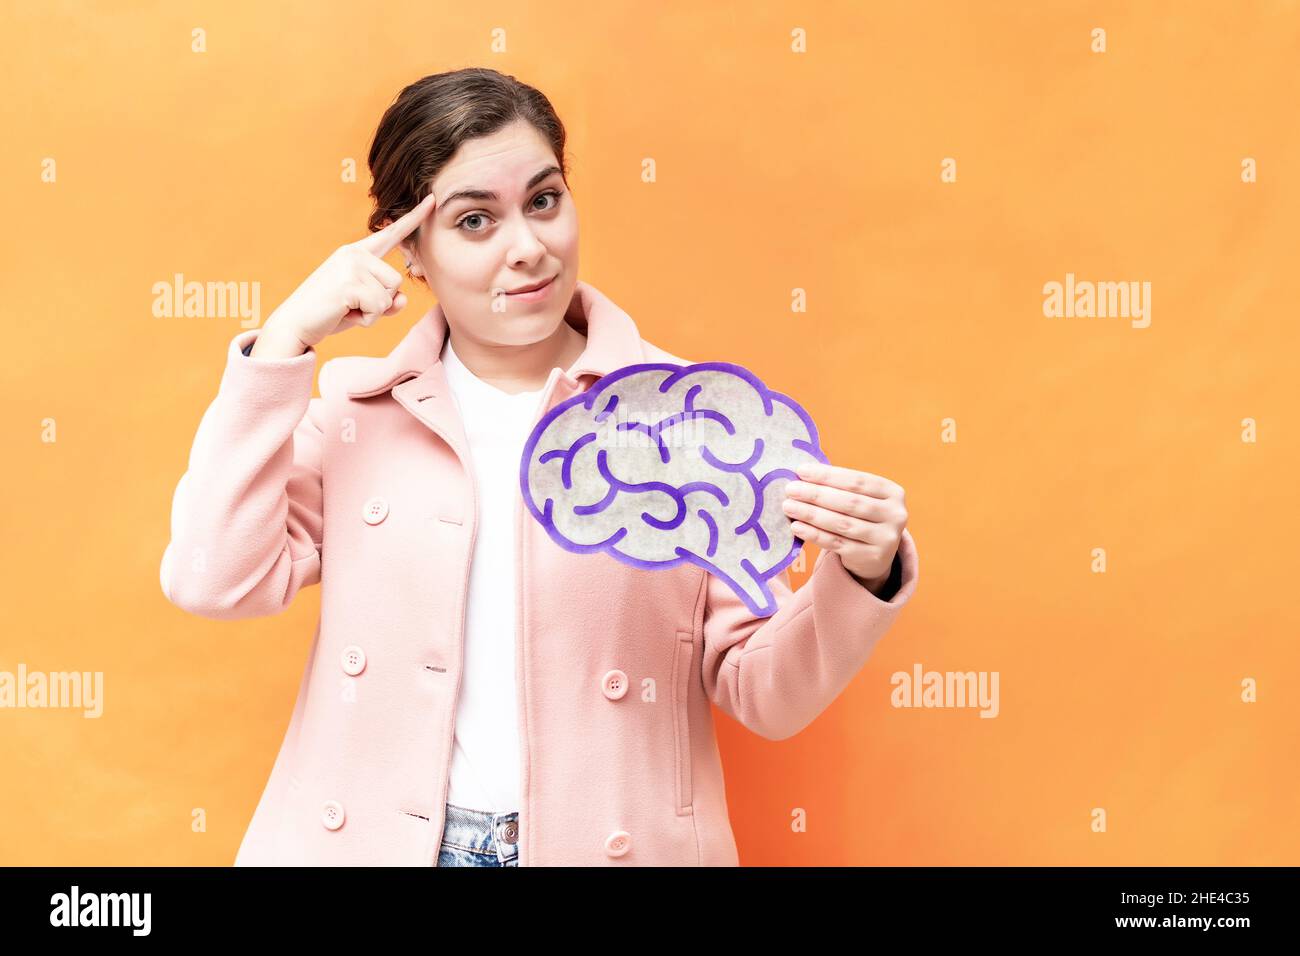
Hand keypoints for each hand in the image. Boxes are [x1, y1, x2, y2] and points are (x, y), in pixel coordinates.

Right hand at [260, 191, 437, 348]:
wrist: (294, 324)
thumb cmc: (329, 313)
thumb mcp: (364, 305)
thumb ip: (388, 302)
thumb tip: (403, 299)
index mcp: (357, 253)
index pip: (391, 234)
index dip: (414, 219)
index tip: (432, 200)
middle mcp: (354, 253)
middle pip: (396, 280)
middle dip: (380, 302)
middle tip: (350, 304)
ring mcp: (350, 266)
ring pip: (390, 296)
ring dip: (372, 312)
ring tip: (346, 308)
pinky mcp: (348, 283)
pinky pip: (378, 308)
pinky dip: (365, 320)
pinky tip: (344, 314)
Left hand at [781, 462, 906, 594]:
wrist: (875, 554)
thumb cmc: (862, 517)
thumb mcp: (861, 498)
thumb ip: (839, 487)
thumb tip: (802, 474)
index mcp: (893, 492)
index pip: (857, 481)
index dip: (828, 475)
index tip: (801, 470)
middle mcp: (895, 515)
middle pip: (849, 502)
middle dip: (816, 494)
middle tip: (790, 489)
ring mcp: (885, 538)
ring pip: (842, 523)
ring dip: (811, 514)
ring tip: (789, 506)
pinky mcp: (871, 557)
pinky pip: (836, 543)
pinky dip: (814, 534)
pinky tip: (797, 526)